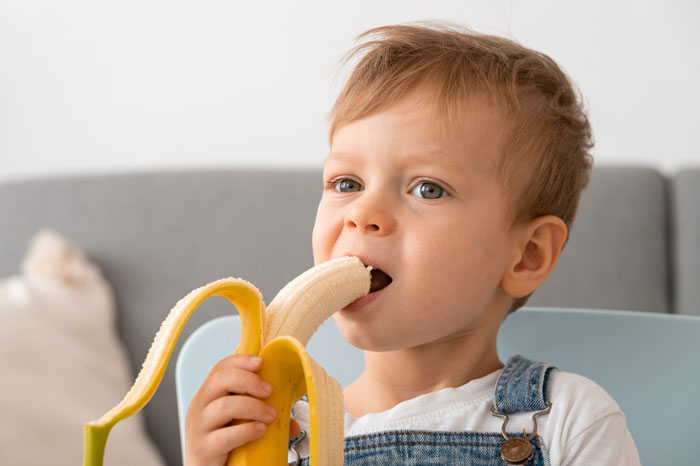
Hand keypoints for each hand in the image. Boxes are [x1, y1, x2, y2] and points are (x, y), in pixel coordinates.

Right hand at [184, 353, 299, 465]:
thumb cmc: (223, 446)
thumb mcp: (240, 424)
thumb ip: (263, 417)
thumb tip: (292, 423)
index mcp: (208, 396)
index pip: (220, 368)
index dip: (240, 361)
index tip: (261, 362)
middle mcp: (200, 408)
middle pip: (219, 380)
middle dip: (249, 381)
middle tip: (269, 390)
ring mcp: (198, 428)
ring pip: (223, 406)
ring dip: (253, 407)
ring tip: (270, 415)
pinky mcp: (203, 449)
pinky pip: (224, 436)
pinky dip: (246, 430)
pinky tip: (259, 430)